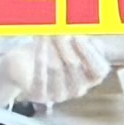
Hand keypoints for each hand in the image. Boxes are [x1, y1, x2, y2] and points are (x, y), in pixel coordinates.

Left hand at [4, 35, 121, 108]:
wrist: (24, 66)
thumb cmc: (54, 52)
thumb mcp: (73, 45)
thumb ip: (83, 39)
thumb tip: (84, 31)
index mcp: (91, 78)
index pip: (99, 70)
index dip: (90, 52)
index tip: (78, 34)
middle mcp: (78, 90)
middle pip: (74, 65)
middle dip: (66, 44)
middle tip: (58, 29)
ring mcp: (59, 95)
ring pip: (56, 68)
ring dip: (52, 46)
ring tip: (47, 31)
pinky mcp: (39, 95)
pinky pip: (40, 76)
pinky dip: (40, 55)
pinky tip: (39, 40)